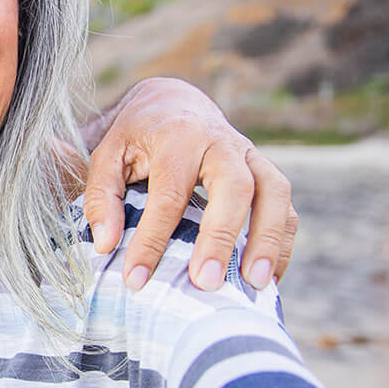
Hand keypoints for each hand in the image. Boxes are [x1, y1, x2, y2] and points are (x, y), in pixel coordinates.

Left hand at [82, 77, 296, 291]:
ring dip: (268, 240)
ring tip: (255, 285)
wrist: (174, 102)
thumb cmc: (137, 137)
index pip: (169, 194)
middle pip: (235, 187)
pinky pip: (286, 207)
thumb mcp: (107, 156)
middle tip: (205, 283)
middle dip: (221, 237)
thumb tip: (107, 245)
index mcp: (178, 137)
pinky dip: (282, 243)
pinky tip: (267, 280)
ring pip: (274, 193)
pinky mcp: (266, 173)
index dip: (152, 240)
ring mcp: (250, 156)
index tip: (136, 279)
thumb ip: (102, 197)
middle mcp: (221, 143)